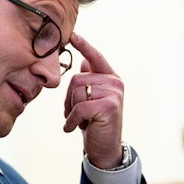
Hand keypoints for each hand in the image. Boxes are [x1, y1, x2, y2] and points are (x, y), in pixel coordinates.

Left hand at [63, 33, 123, 168]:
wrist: (105, 148)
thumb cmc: (95, 123)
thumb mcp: (92, 100)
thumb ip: (90, 80)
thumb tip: (83, 62)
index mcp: (110, 77)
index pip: (95, 57)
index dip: (84, 45)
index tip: (72, 35)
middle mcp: (115, 82)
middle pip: (77, 79)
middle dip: (69, 99)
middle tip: (75, 114)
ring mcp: (113, 93)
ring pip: (76, 93)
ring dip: (71, 110)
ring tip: (80, 121)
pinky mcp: (108, 106)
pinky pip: (79, 108)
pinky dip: (72, 121)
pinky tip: (72, 129)